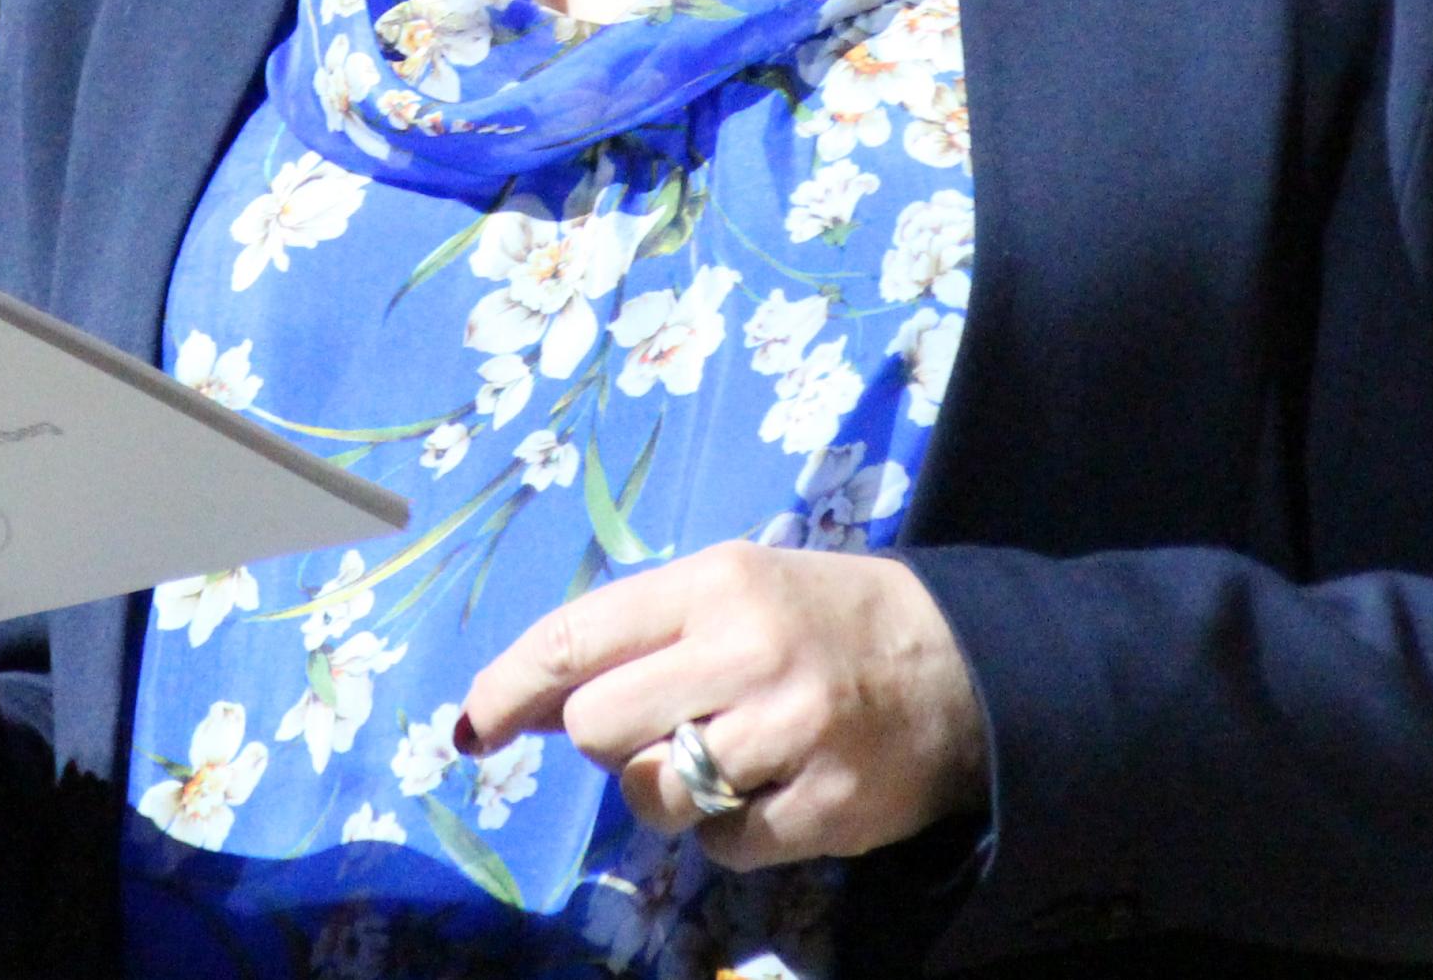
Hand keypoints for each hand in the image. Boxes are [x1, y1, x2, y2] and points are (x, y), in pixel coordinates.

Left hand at [457, 542, 985, 870]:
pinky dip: (731, 836)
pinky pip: (726, 848)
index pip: (579, 636)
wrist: (959, 666)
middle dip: (610, 746)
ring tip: (723, 763)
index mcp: (716, 583)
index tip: (473, 725)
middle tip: (656, 733)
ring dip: (669, 795)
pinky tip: (770, 794)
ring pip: (657, 796)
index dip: (512, 687)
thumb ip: (636, 637)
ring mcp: (793, 732)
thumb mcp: (729, 593)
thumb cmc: (817, 622)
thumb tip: (527, 701)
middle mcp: (749, 651)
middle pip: (603, 728)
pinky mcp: (829, 806)